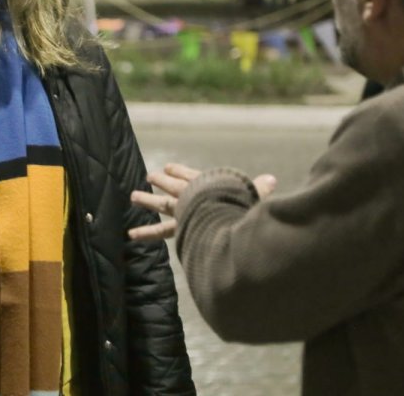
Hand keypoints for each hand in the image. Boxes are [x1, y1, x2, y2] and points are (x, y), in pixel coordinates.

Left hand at [128, 163, 276, 240]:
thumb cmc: (245, 202)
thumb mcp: (255, 193)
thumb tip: (272, 180)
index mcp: (209, 186)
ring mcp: (185, 209)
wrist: (229, 210)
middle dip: (162, 182)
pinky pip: (160, 230)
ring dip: (147, 200)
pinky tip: (130, 236)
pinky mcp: (181, 224)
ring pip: (163, 204)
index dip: (181, 172)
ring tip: (133, 197)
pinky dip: (146, 234)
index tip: (168, 167)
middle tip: (149, 177)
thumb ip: (260, 187)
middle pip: (175, 187)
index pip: (192, 176)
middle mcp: (194, 195)